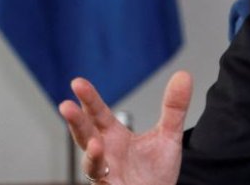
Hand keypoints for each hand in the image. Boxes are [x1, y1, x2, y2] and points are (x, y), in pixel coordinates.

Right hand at [59, 71, 192, 184]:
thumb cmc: (156, 170)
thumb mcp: (168, 135)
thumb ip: (174, 107)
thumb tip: (183, 75)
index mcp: (114, 136)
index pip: (98, 114)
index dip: (89, 100)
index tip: (78, 82)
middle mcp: (105, 154)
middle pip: (86, 135)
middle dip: (76, 122)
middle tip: (66, 106)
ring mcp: (106, 175)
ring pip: (91, 164)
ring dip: (91, 155)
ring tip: (95, 144)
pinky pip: (104, 184)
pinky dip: (104, 178)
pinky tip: (107, 171)